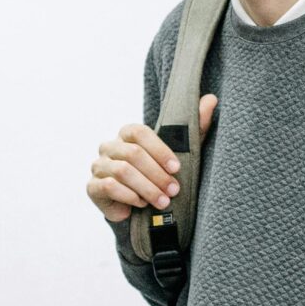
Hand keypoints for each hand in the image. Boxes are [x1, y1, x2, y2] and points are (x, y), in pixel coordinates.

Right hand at [85, 94, 216, 224]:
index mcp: (127, 133)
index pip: (139, 132)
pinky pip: (110, 187)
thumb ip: (195, 126)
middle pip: (132, 154)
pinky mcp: (92, 186)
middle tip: (173, 190)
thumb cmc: (159, 175)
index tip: (177, 168)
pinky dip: (130, 196)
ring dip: (147, 188)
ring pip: (122, 171)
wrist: (138, 206)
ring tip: (162, 201)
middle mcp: (109, 146)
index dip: (159, 150)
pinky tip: (142, 203)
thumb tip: (212, 99)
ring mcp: (98, 166)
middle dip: (157, 175)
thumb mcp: (181, 152)